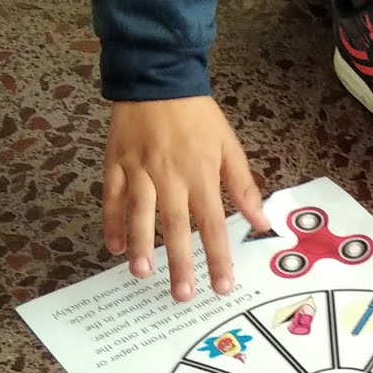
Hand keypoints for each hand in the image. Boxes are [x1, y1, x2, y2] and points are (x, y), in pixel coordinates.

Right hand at [102, 96, 264, 301]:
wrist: (157, 77)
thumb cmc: (197, 115)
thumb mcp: (228, 146)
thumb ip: (243, 186)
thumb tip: (261, 221)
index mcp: (201, 174)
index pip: (213, 225)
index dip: (218, 257)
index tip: (221, 286)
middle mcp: (170, 176)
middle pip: (176, 227)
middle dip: (179, 263)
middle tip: (182, 295)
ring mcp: (139, 170)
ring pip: (139, 214)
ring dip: (140, 246)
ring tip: (143, 274)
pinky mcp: (115, 162)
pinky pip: (112, 197)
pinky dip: (111, 222)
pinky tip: (112, 247)